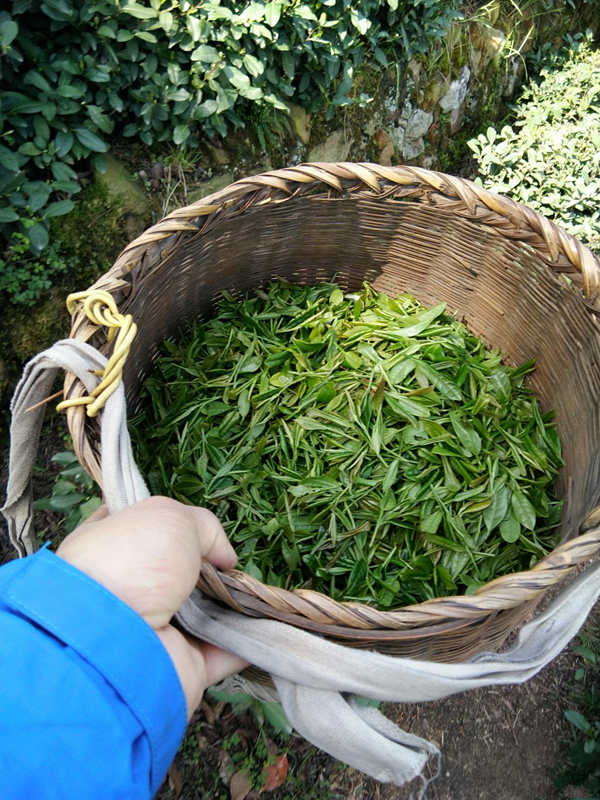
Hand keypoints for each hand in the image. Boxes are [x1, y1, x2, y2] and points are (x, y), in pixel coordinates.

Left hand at [56, 496, 246, 717]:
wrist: (111, 644)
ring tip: (262, 591)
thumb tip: (224, 558)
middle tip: (235, 564)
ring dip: (236, 603)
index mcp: (111, 548)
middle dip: (212, 568)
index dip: (169, 523)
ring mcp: (155, 630)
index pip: (139, 527)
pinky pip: (224, 651)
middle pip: (181, 572)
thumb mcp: (170, 518)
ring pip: (206, 612)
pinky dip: (250, 640)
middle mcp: (129, 589)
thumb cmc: (130, 564)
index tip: (198, 525)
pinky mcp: (182, 665)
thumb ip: (204, 527)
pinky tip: (273, 623)